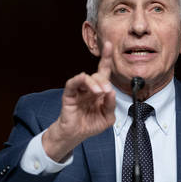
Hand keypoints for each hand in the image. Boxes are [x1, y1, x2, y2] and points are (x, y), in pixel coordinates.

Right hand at [42, 41, 115, 161]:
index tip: (109, 45)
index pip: (104, 72)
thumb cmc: (91, 124)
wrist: (76, 135)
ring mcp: (79, 90)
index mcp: (99, 91)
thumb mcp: (107, 118)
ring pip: (86, 77)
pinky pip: (73, 83)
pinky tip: (85, 83)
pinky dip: (80, 80)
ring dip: (94, 83)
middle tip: (106, 90)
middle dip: (104, 81)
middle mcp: (90, 88)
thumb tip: (111, 91)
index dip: (106, 58)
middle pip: (98, 75)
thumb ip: (111, 105)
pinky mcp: (69, 95)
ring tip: (99, 92)